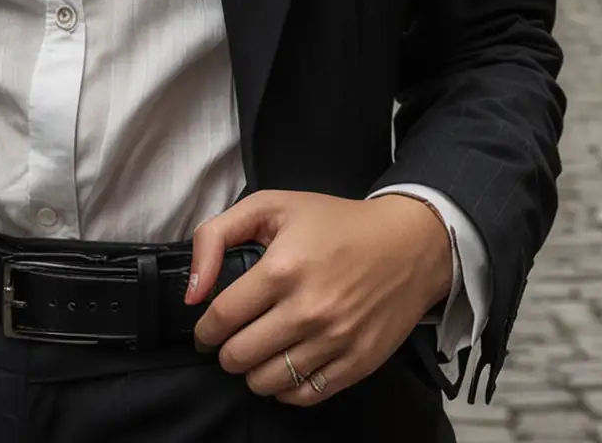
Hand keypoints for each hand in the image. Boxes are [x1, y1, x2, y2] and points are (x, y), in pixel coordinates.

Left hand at [187, 192, 450, 405]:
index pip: (223, 317)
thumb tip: (193, 291)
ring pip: (267, 382)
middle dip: (225, 351)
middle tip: (230, 341)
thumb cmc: (335, 222)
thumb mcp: (270, 205)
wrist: (407, 245)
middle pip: (240, 356)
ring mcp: (334, 341)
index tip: (204, 331)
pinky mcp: (357, 364)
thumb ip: (216, 236)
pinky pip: (304, 396)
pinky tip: (283, 367)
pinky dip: (284, 388)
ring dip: (252, 371)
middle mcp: (308, 310)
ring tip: (256, 352)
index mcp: (283, 269)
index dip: (204, 330)